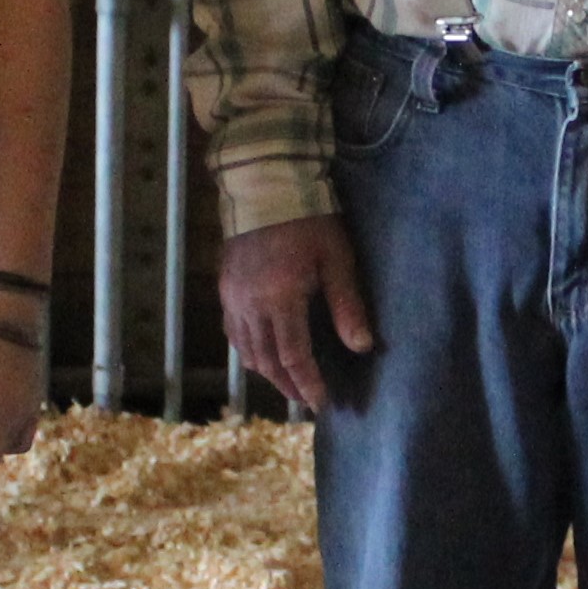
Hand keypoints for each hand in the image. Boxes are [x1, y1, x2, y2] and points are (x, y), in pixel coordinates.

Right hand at [217, 213, 374, 416]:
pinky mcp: (225, 288)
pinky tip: (262, 354)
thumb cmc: (307, 218)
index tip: (321, 403)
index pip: (293, 356)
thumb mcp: (336, 258)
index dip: (307, 383)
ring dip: (267, 372)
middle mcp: (250, 304)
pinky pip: (233, 332)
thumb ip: (347, 304)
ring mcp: (233, 297)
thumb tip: (362, 347)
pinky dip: (249, 351)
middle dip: (287, 385)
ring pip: (246, 350)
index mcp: (280, 298)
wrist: (264, 185)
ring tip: (287, 383)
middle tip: (306, 400)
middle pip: (266, 360)